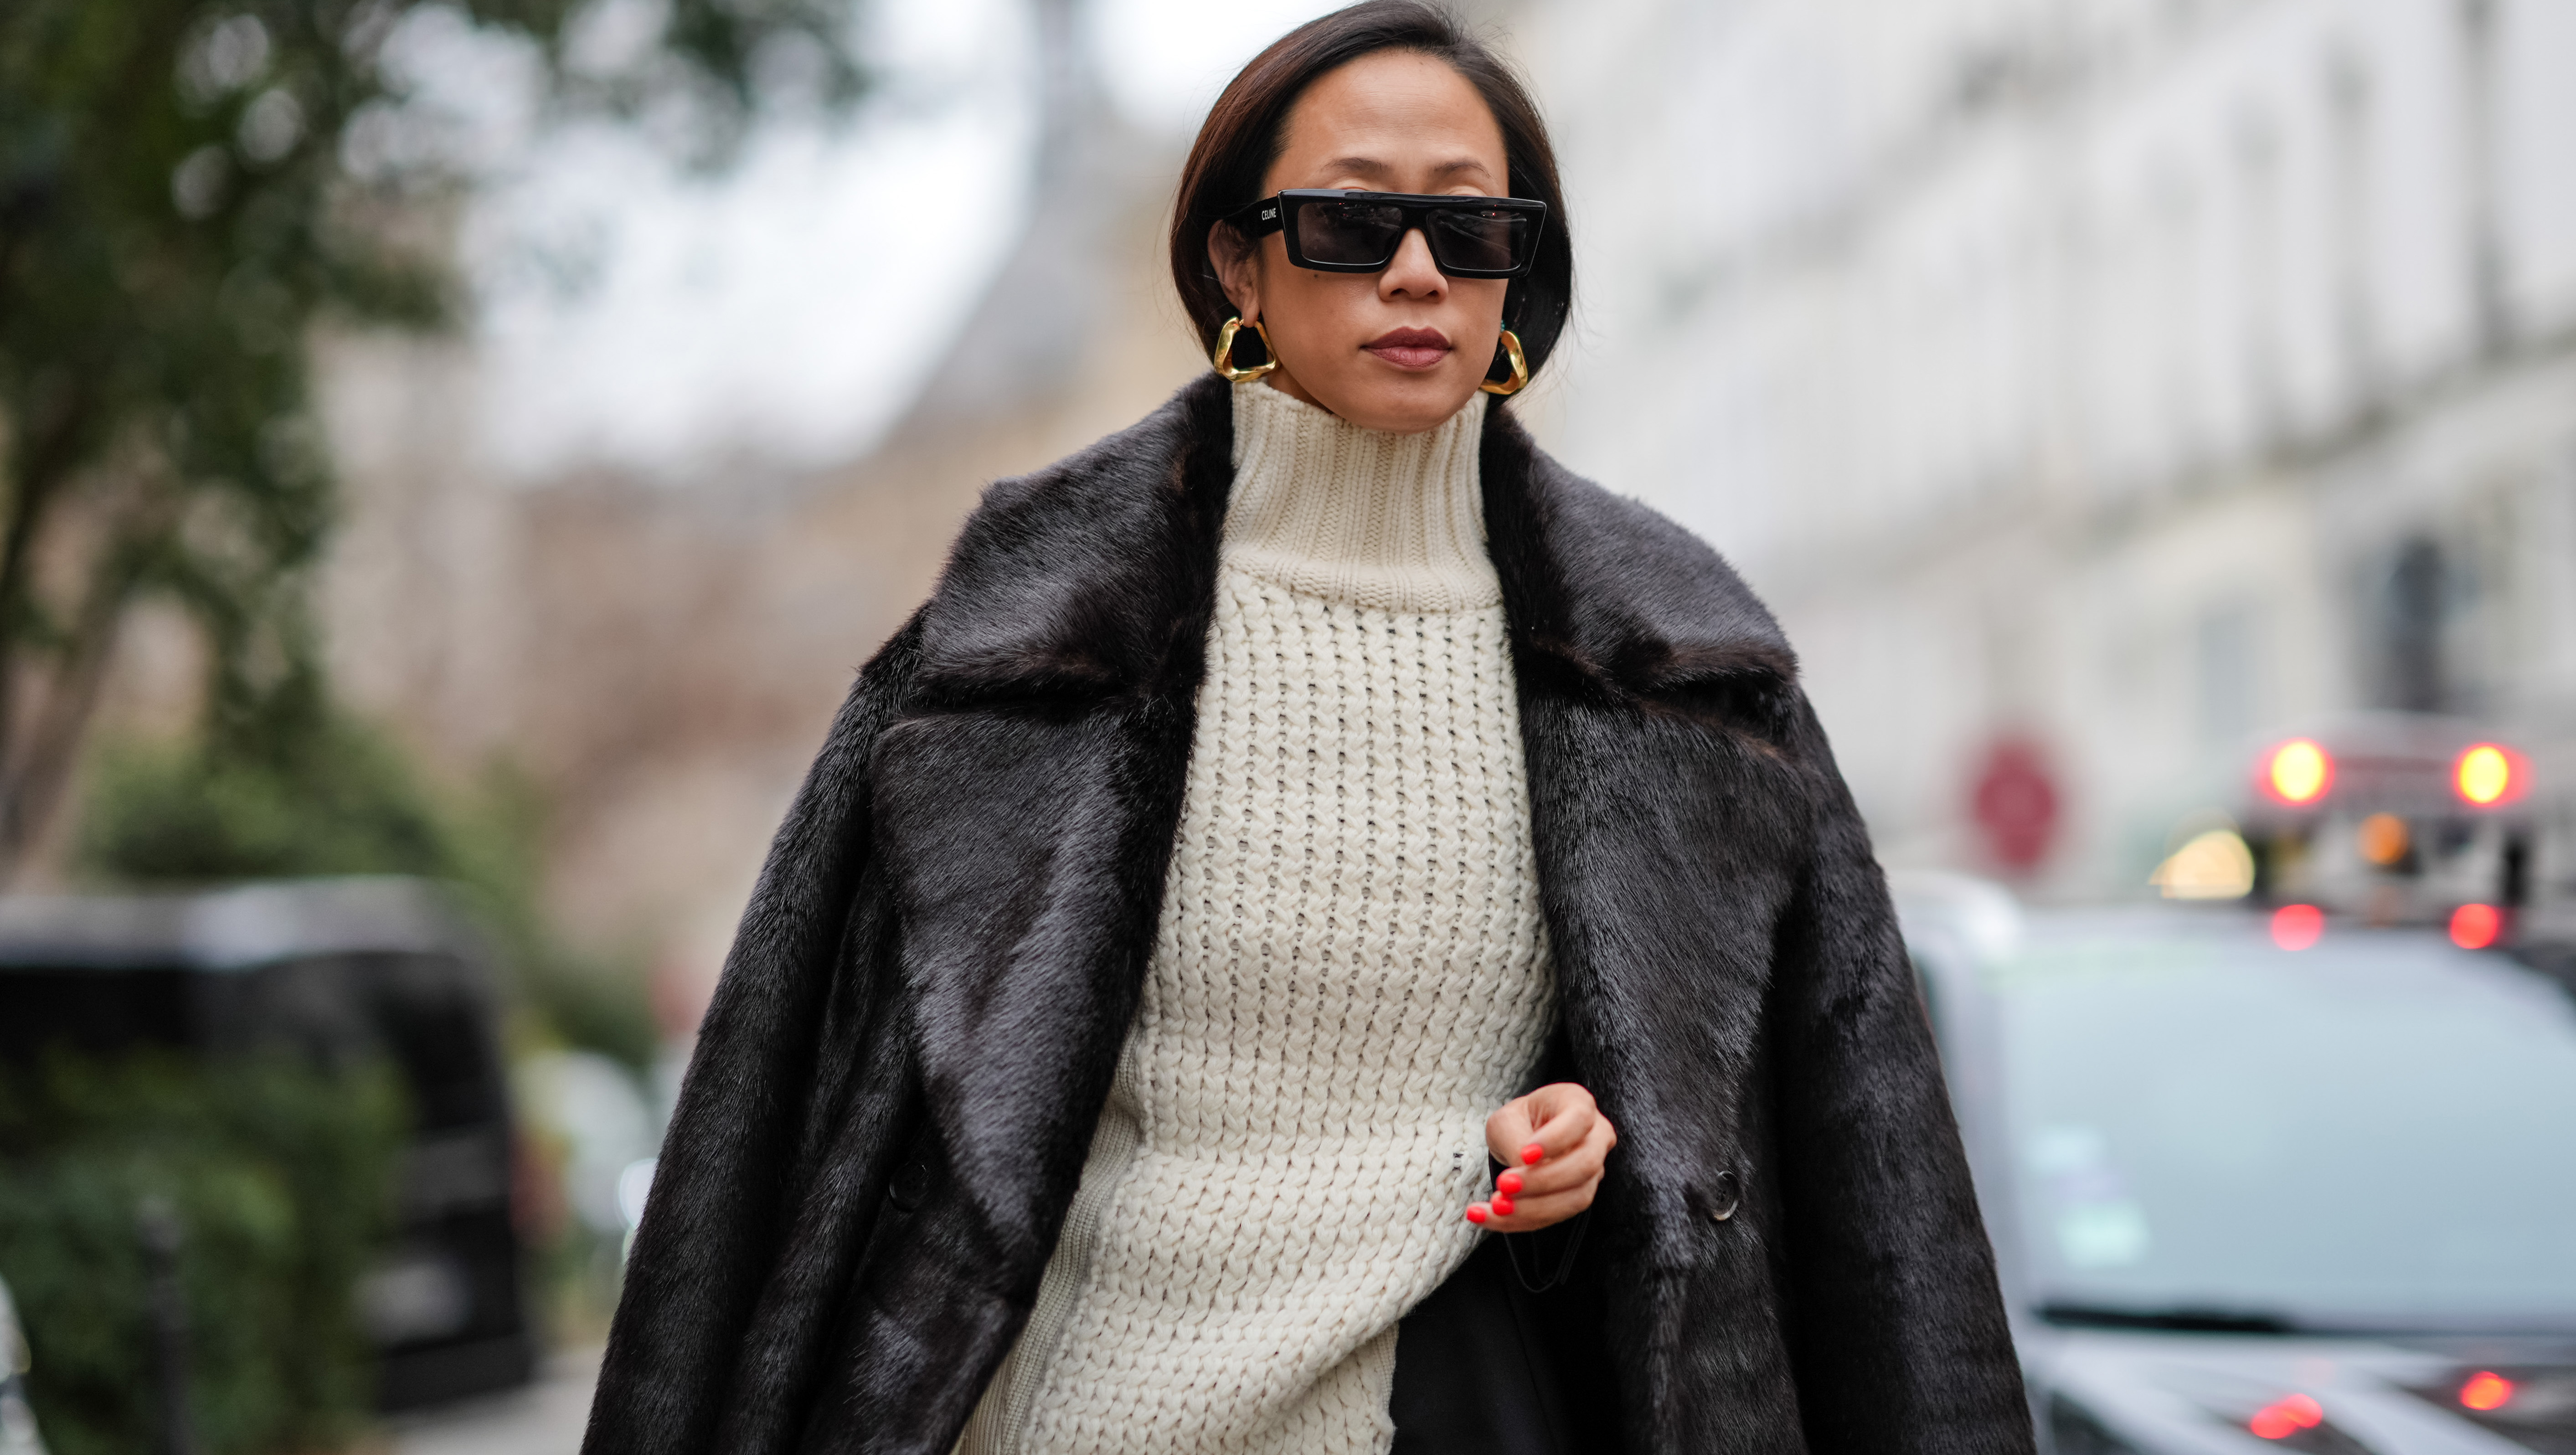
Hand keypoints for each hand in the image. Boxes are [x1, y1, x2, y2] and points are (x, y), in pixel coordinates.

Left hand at [1465, 1082, 1615, 1232]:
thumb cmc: (1518, 1122)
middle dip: (1542, 1181)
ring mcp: (1594, 1170)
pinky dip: (1522, 1221)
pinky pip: (1558, 1216)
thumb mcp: (1506, 1121)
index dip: (1556, 1139)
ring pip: (1577, 1197)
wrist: (1522, 1139)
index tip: (1525, 1155)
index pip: (1579, 1119)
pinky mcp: (1580, 1197)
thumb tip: (1523, 1174)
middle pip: (1585, 1164)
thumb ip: (1516, 1140)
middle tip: (1504, 1186)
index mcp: (1578, 1103)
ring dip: (1532, 1209)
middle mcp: (1595, 1136)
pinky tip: (1490, 1217)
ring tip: (1495, 1207)